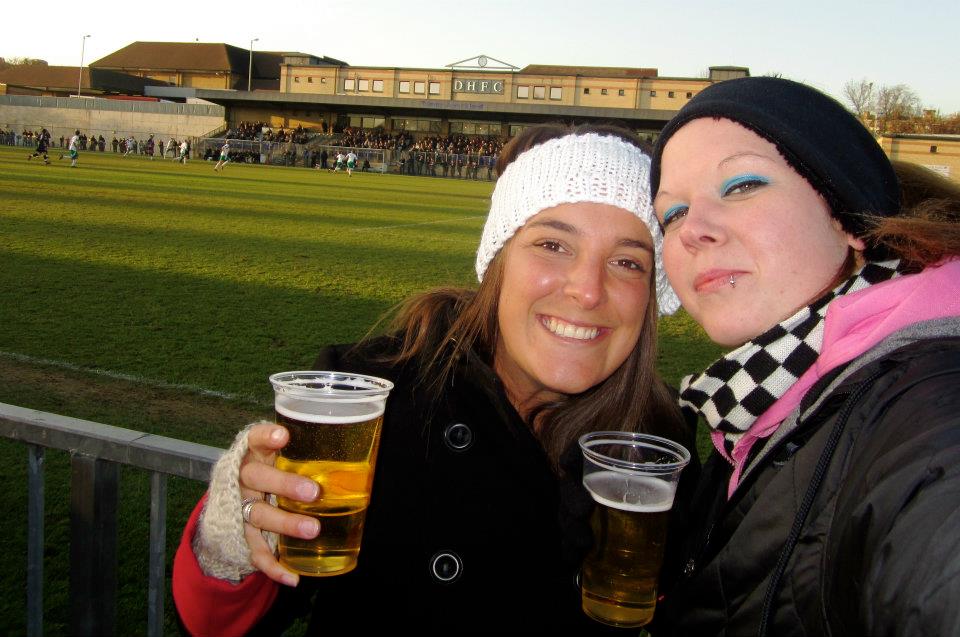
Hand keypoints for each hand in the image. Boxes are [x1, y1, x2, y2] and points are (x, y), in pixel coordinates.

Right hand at [239, 423, 321, 586]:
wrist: (234, 501)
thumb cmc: (272, 471)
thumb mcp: (282, 456)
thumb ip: (307, 454)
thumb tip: (362, 452)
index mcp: (254, 454)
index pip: (254, 439)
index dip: (266, 437)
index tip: (283, 436)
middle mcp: (243, 479)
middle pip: (256, 477)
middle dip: (284, 485)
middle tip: (313, 492)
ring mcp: (239, 507)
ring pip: (257, 514)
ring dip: (285, 523)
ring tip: (312, 529)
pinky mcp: (240, 534)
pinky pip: (255, 551)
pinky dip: (273, 566)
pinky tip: (292, 576)